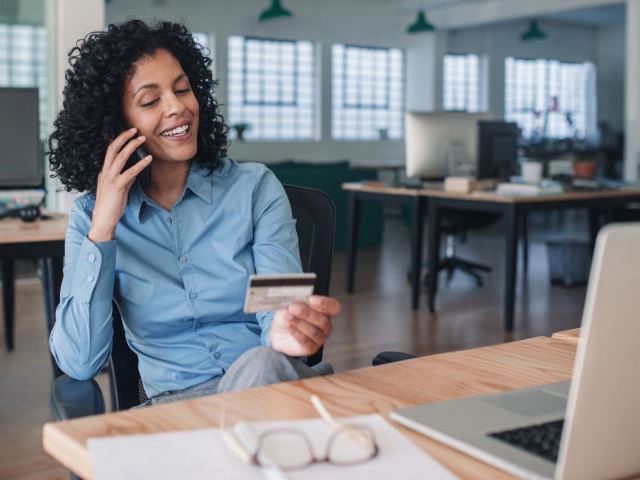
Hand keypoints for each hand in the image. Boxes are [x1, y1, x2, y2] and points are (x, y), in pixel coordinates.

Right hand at [88, 128, 151, 242]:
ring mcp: (110, 179)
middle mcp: (105, 172)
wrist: (103, 220)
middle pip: (113, 148)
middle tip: (135, 129)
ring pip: (120, 157)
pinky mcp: (117, 186)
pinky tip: (148, 159)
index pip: (110, 151)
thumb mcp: (119, 189)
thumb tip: (134, 173)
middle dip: (124, 137)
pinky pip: (129, 172)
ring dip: (132, 146)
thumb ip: (125, 180)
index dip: (119, 140)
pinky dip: (140, 164)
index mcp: (105, 172)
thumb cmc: (111, 206)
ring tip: (142, 139)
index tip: (129, 133)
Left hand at [269, 295, 340, 356]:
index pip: (333, 307)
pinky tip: (290, 327)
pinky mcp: (311, 348)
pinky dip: (297, 334)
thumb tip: (293, 307)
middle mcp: (325, 325)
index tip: (311, 300)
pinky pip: (306, 342)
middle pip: (323, 320)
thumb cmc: (289, 315)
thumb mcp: (289, 305)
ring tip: (288, 317)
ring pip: (314, 332)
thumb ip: (293, 305)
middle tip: (293, 308)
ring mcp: (319, 338)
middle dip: (307, 313)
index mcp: (325, 311)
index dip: (325, 304)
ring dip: (299, 323)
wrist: (278, 331)